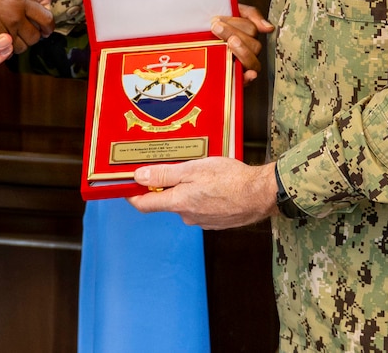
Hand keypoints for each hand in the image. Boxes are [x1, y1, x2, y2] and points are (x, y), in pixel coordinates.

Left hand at [127, 157, 277, 228]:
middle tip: (177, 166)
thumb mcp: (194, 169)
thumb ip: (165, 174)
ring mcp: (202, 221)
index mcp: (178, 203)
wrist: (261, 194)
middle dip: (168, 185)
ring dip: (188, 190)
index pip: (144, 204)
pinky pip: (201, 207)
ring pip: (186, 203)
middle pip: (166, 201)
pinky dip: (203, 196)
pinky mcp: (215, 221)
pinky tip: (215, 185)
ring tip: (203, 173)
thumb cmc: (229, 178)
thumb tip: (139, 177)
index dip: (132, 194)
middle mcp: (187, 216)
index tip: (126, 184)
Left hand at [212, 4, 272, 82]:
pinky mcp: (234, 78)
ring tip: (229, 42)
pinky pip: (245, 81)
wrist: (192, 34)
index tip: (218, 20)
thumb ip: (251, 15)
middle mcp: (247, 51)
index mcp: (247, 35)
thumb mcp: (232, 12)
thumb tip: (268, 27)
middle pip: (254, 46)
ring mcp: (242, 65)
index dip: (236, 24)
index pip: (251, 29)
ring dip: (243, 51)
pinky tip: (248, 74)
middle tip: (217, 28)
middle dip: (235, 34)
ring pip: (253, 62)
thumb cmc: (214, 25)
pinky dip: (248, 78)